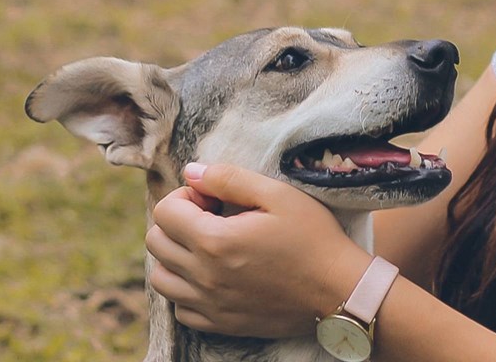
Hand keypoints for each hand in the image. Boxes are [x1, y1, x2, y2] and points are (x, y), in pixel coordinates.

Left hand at [146, 163, 366, 336]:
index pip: (165, 212)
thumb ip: (229, 178)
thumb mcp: (278, 194)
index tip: (214, 197)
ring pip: (161, 279)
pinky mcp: (220, 324)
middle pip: (156, 243)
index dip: (186, 195)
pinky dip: (187, 289)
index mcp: (215, 241)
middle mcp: (204, 277)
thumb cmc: (313, 236)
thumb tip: (191, 172)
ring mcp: (210, 304)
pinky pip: (180, 308)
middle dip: (177, 221)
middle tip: (212, 216)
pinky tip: (213, 275)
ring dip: (176, 256)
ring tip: (208, 245)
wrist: (338, 289)